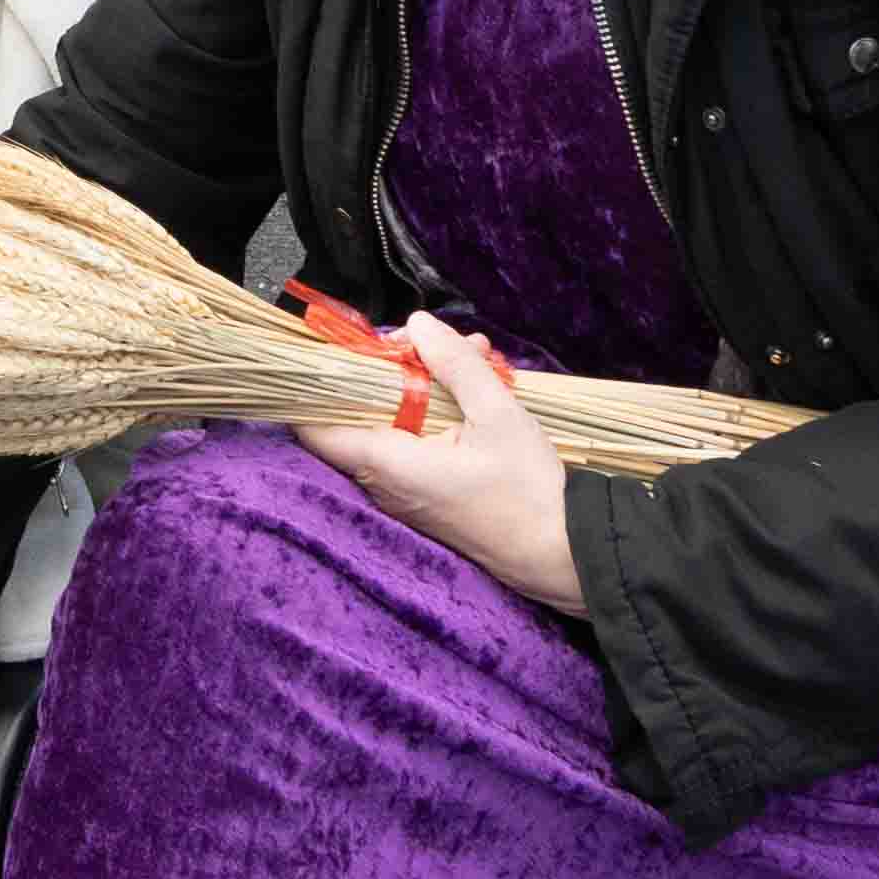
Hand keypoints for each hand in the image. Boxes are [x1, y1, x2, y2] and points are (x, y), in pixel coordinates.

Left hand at [296, 314, 585, 611]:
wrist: (563, 554)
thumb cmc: (529, 491)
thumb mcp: (498, 415)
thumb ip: (455, 366)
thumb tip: (416, 324)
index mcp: (389, 465)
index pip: (315, 428)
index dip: (319, 384)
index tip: (344, 347)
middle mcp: (386, 484)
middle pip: (360, 413)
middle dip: (392, 369)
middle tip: (434, 343)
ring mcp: (406, 493)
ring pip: (393, 424)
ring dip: (423, 386)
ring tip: (475, 357)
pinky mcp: (428, 496)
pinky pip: (415, 443)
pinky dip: (436, 413)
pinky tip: (478, 388)